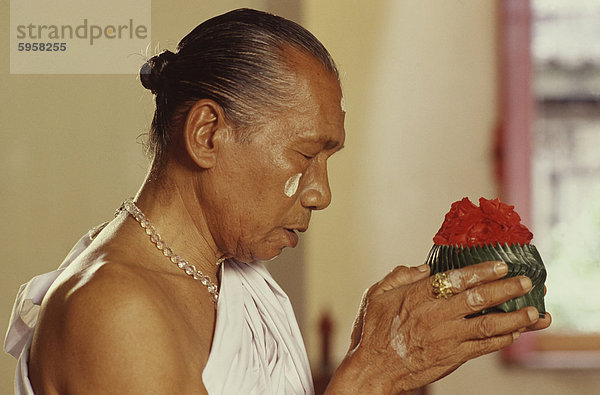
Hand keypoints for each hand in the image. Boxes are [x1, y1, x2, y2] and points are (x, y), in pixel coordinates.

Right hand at [327, 261, 548, 393]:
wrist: (374, 369)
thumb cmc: (374, 331)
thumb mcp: (377, 295)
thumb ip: (399, 276)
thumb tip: (424, 268)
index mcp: (419, 296)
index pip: (457, 279)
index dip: (482, 271)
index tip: (501, 264)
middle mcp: (437, 316)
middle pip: (479, 299)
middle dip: (506, 289)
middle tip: (525, 282)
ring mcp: (447, 338)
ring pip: (488, 325)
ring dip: (514, 318)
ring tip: (534, 312)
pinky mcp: (453, 357)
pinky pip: (483, 347)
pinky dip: (501, 339)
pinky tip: (515, 333)